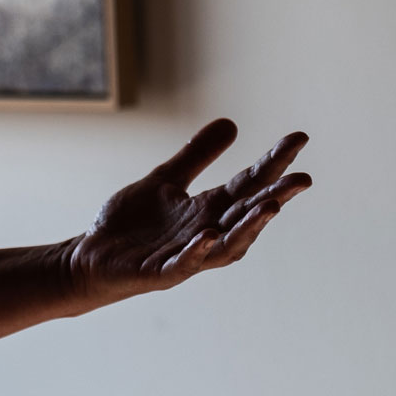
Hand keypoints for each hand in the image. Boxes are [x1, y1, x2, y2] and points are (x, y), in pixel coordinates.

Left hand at [65, 119, 310, 306]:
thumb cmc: (132, 223)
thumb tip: (232, 123)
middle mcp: (207, 232)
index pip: (248, 184)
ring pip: (228, 245)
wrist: (93, 257)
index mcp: (208, 209)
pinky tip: (209, 235)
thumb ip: (197, 155)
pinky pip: (184, 264)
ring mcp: (187, 254)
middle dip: (276, 197)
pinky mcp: (160, 272)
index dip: (274, 163)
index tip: (300, 138)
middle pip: (247, 213)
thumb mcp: (165, 180)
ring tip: (271, 206)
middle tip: (303, 179)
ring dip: (250, 227)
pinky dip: (198, 252)